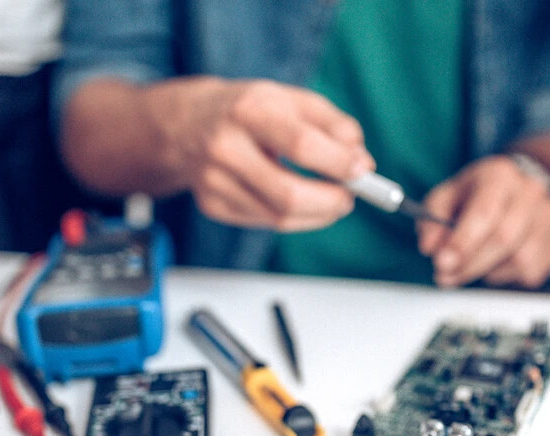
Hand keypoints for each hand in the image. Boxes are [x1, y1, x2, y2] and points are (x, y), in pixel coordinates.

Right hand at [163, 78, 374, 230]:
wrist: (187, 124)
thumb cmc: (250, 110)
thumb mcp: (292, 100)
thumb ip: (334, 125)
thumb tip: (362, 163)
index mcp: (249, 110)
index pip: (300, 144)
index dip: (337, 163)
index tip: (362, 171)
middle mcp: (225, 147)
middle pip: (288, 194)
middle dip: (330, 202)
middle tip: (350, 198)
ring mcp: (214, 181)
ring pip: (279, 217)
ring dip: (317, 214)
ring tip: (333, 200)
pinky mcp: (212, 206)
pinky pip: (265, 222)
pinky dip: (294, 217)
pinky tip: (300, 201)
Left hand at [418, 156, 549, 288]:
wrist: (518, 187)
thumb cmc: (478, 194)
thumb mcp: (446, 197)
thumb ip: (431, 220)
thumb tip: (430, 247)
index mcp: (499, 176)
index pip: (484, 212)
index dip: (462, 243)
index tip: (442, 263)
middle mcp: (530, 192)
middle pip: (503, 239)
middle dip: (469, 265)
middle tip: (445, 275)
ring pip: (520, 261)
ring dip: (488, 272)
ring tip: (473, 264)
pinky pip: (532, 272)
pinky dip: (508, 275)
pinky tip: (497, 262)